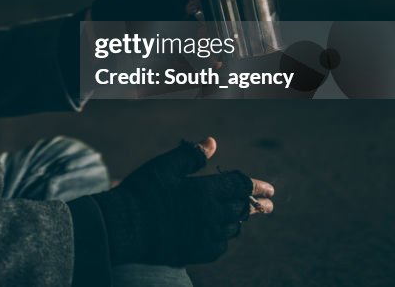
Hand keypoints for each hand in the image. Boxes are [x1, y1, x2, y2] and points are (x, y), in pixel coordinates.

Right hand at [90, 136, 273, 266]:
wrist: (124, 227)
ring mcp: (205, 236)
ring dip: (238, 219)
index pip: (240, 187)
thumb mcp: (164, 167)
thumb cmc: (143, 193)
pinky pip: (220, 245)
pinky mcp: (197, 252)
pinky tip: (219, 231)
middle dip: (255, 205)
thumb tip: (212, 142)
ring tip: (240, 215)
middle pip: (241, 209)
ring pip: (232, 227)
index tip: (270, 189)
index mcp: (204, 191)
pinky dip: (223, 236)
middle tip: (268, 205)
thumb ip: (190, 155)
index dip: (257, 186)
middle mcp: (210, 215)